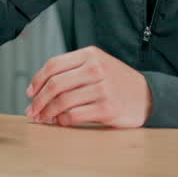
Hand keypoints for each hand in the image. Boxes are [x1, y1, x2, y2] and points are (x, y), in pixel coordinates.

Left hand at [24, 46, 150, 127]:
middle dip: (38, 100)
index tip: (29, 93)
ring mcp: (103, 88)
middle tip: (31, 111)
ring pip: (62, 101)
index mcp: (90, 54)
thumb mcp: (98, 65)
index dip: (36, 81)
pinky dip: (62, 120)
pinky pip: (74, 115)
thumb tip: (37, 88)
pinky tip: (60, 122)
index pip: (53, 65)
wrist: (147, 96)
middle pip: (55, 84)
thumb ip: (72, 70)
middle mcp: (96, 68)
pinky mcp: (107, 108)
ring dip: (47, 113)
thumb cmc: (116, 82)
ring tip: (43, 119)